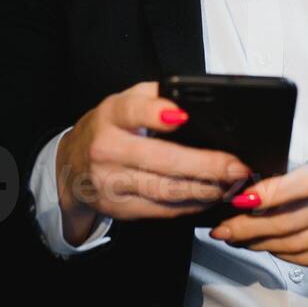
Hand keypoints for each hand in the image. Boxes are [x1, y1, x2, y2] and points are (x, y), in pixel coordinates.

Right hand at [56, 81, 251, 244]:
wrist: (71, 169)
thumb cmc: (108, 130)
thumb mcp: (123, 103)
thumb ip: (155, 96)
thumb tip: (198, 100)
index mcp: (110, 117)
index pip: (131, 111)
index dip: (155, 113)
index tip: (183, 116)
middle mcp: (106, 150)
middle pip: (161, 160)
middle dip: (205, 165)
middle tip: (236, 167)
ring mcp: (111, 183)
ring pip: (165, 190)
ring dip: (204, 189)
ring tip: (231, 185)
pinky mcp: (120, 208)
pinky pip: (162, 210)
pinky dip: (191, 205)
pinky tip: (210, 197)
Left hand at [207, 157, 307, 269]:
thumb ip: (286, 182)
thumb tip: (241, 196)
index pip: (300, 184)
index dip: (267, 194)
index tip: (238, 201)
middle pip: (288, 221)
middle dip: (247, 227)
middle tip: (222, 229)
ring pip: (292, 244)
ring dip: (258, 243)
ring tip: (236, 238)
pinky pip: (303, 258)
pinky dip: (278, 254)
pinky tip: (263, 246)